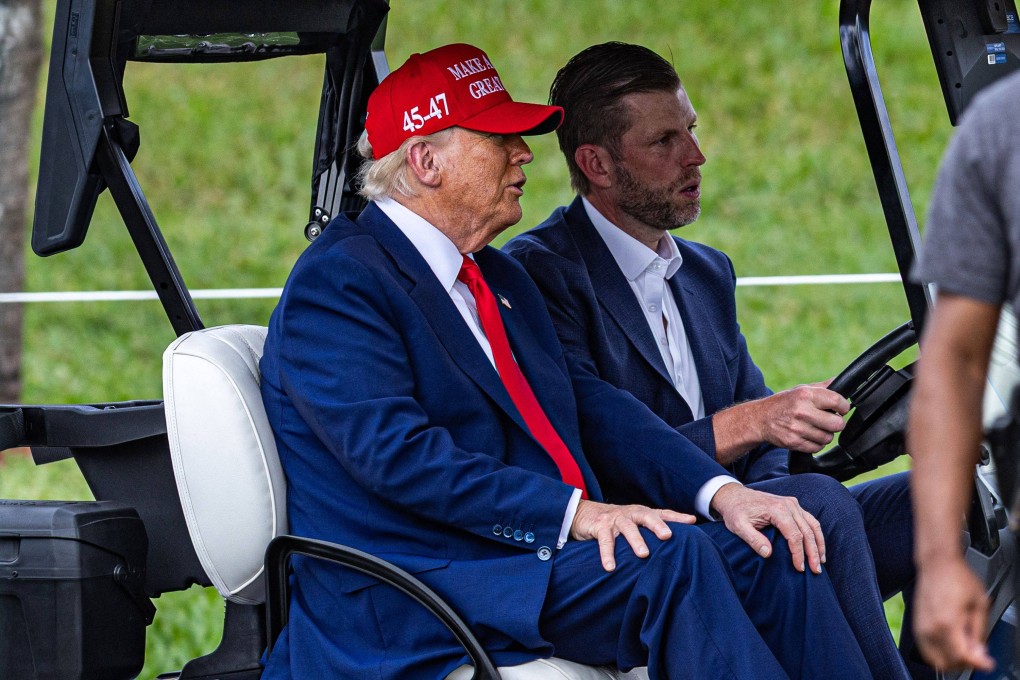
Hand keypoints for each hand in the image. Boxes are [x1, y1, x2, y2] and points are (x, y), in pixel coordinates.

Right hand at [570, 500, 695, 571]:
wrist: (583, 513)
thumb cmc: (615, 521)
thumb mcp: (634, 522)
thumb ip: (651, 529)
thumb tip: (676, 539)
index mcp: (641, 513)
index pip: (662, 513)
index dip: (677, 517)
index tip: (691, 521)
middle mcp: (630, 514)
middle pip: (646, 516)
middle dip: (657, 525)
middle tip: (667, 535)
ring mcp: (615, 520)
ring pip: (627, 528)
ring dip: (636, 540)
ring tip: (644, 554)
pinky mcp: (600, 526)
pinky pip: (605, 541)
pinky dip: (607, 555)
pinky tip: (610, 567)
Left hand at [709, 484, 824, 572]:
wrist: (733, 495)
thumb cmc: (735, 511)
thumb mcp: (738, 526)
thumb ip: (753, 539)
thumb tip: (768, 554)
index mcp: (777, 509)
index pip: (794, 535)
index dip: (799, 553)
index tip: (799, 568)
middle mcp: (789, 505)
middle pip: (807, 531)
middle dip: (813, 552)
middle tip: (816, 570)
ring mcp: (792, 504)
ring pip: (813, 525)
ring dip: (819, 544)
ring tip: (820, 561)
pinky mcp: (793, 505)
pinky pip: (810, 520)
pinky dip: (815, 534)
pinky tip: (817, 547)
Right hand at [758, 380, 849, 452]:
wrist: (760, 419)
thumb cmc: (784, 402)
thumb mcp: (800, 389)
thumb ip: (822, 387)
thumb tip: (842, 382)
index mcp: (805, 395)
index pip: (838, 401)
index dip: (844, 406)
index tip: (841, 408)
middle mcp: (801, 411)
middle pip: (837, 424)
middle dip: (836, 423)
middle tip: (829, 420)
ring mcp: (797, 428)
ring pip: (828, 438)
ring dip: (825, 434)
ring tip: (816, 428)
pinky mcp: (794, 442)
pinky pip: (817, 447)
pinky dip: (816, 443)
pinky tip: (809, 435)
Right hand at [914, 559, 993, 671]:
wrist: (936, 563)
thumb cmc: (957, 577)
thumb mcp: (979, 603)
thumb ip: (979, 631)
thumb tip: (980, 651)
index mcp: (946, 623)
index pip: (961, 657)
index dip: (978, 663)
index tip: (987, 662)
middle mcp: (930, 628)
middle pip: (946, 664)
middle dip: (964, 663)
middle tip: (977, 654)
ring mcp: (920, 627)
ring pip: (934, 659)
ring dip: (951, 660)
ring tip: (964, 646)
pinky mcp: (916, 625)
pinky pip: (926, 650)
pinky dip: (939, 653)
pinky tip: (951, 642)